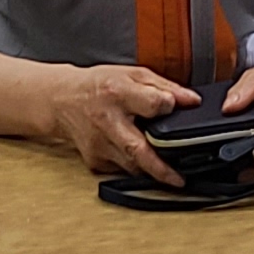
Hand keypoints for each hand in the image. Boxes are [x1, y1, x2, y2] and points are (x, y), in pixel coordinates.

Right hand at [50, 64, 201, 185]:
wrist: (61, 100)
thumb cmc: (98, 85)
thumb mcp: (132, 74)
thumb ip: (165, 87)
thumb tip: (192, 100)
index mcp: (117, 93)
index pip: (151, 104)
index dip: (169, 106)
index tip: (181, 108)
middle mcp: (107, 121)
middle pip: (137, 149)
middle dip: (161, 168)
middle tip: (180, 179)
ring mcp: (99, 144)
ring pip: (132, 165)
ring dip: (153, 170)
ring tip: (170, 172)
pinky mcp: (95, 161)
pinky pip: (123, 169)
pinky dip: (136, 165)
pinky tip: (141, 158)